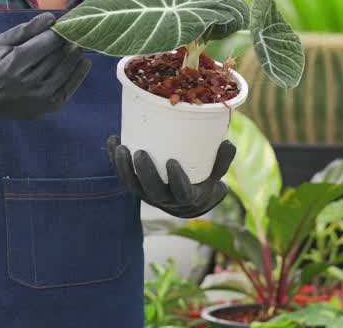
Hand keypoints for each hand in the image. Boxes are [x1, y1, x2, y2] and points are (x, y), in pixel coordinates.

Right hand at [0, 13, 90, 158]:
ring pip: (66, 71)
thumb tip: (51, 18)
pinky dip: (78, 75)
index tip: (65, 23)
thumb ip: (26, 30)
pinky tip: (84, 62)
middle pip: (59, 56)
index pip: (48, 42)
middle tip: (76, 30)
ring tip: (79, 42)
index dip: (59, 31)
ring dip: (76, 55)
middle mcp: (30, 82)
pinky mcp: (45, 108)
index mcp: (16, 63)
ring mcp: (39, 98)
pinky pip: (68, 89)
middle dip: (68, 41)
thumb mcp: (1, 43)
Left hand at [107, 136, 235, 218]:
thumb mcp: (216, 174)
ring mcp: (147, 194)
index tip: (173, 162)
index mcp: (186, 198)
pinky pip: (123, 175)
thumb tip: (228, 143)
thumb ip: (222, 160)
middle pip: (151, 191)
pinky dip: (116, 160)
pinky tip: (113, 140)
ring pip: (132, 185)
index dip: (176, 180)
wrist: (185, 201)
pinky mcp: (136, 186)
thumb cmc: (203, 182)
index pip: (180, 193)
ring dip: (123, 168)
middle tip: (140, 153)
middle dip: (143, 172)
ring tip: (122, 147)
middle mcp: (164, 199)